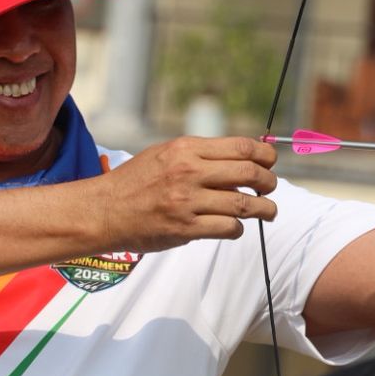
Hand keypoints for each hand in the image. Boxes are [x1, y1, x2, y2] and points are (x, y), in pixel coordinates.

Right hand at [95, 136, 278, 252]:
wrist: (103, 211)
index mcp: (185, 149)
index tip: (271, 161)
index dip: (264, 154)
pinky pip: (228, 228)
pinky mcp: (185, 229)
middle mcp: (188, 172)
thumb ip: (199, 154)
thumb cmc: (136, 182)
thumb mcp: (164, 154)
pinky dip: (238, 228)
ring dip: (264, 209)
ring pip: (244, 204)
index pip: (240, 147)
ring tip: (268, 211)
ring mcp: (187, 202)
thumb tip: (241, 156)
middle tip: (271, 187)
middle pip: (248, 172)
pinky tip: (236, 227)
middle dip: (269, 181)